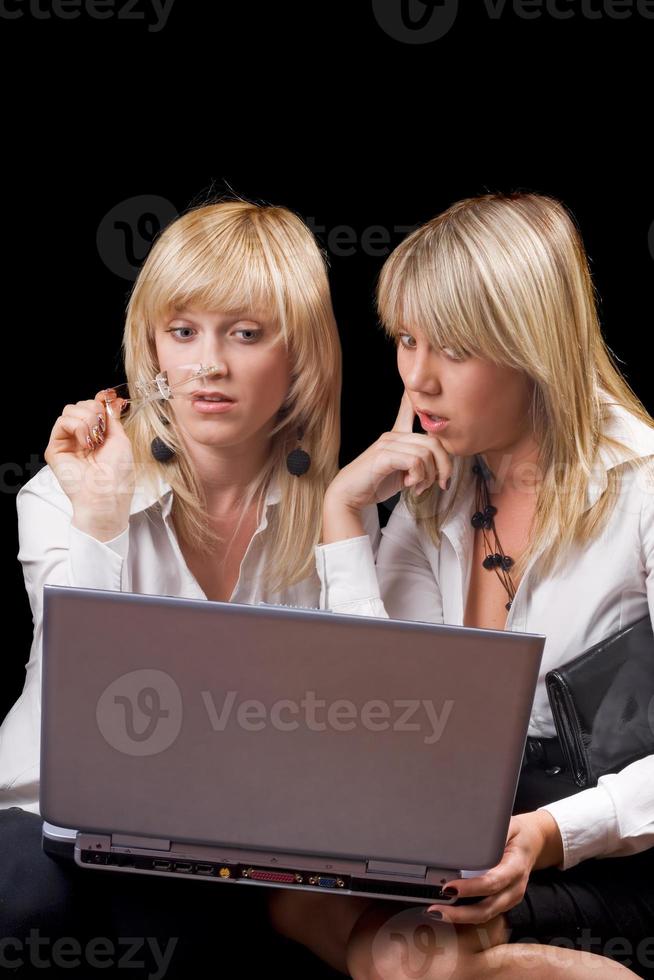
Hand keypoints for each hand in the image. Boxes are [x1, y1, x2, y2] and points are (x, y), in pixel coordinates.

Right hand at [44, 389, 135, 532]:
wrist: (107, 492)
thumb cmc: (117, 473)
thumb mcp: (120, 438)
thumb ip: (111, 417)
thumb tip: (108, 397)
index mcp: (95, 436)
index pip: (91, 408)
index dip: (99, 402)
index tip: (108, 399)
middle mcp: (79, 438)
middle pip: (79, 405)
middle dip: (94, 411)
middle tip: (102, 431)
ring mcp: (66, 443)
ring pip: (70, 410)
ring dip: (87, 419)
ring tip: (95, 440)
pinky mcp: (55, 449)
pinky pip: (62, 422)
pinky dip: (77, 427)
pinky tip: (85, 443)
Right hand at [325, 388, 453, 512]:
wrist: (350, 495)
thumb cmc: (376, 483)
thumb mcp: (403, 471)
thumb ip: (419, 464)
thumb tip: (442, 469)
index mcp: (397, 436)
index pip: (408, 407)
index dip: (415, 396)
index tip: (415, 387)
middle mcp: (393, 435)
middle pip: (434, 441)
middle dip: (445, 466)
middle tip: (440, 483)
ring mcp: (387, 443)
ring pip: (427, 453)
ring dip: (429, 476)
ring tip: (419, 486)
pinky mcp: (383, 455)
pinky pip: (415, 461)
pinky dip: (418, 477)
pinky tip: (409, 484)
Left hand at [425, 811, 563, 925]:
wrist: (534, 842)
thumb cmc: (517, 833)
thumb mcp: (508, 826)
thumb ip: (491, 832)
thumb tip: (466, 832)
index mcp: (516, 867)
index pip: (492, 882)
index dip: (470, 888)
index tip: (449, 888)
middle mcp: (515, 888)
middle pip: (487, 907)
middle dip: (460, 913)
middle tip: (436, 910)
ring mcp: (511, 898)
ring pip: (486, 915)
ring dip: (461, 918)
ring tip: (437, 912)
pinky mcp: (504, 902)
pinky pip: (486, 913)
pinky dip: (466, 915)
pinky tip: (449, 911)